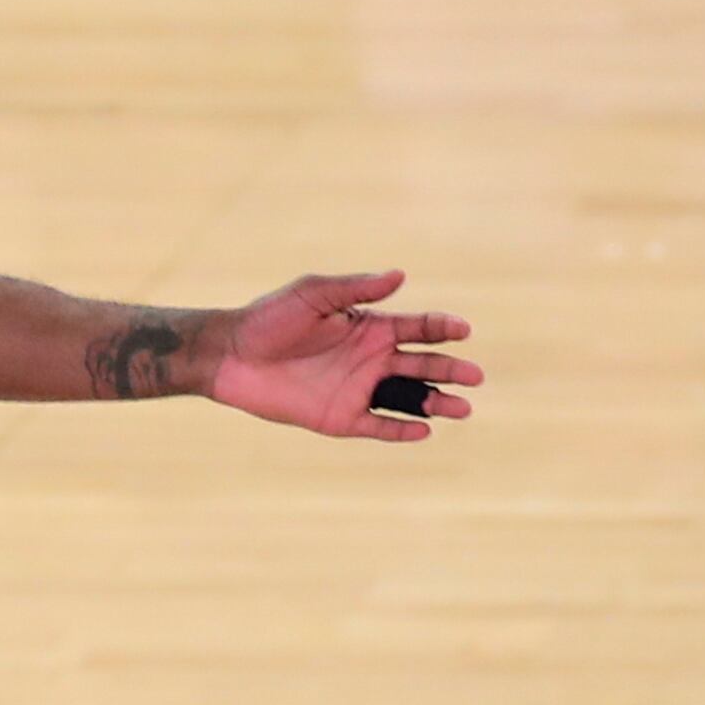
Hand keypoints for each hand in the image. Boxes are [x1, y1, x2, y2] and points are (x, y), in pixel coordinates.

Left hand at [208, 270, 482, 443]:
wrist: (230, 355)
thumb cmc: (269, 319)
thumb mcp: (313, 295)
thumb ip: (355, 289)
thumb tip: (399, 274)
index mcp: (370, 326)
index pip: (418, 327)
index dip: (442, 328)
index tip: (463, 330)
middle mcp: (371, 359)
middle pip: (422, 365)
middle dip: (450, 369)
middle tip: (475, 376)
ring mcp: (358, 389)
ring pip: (409, 398)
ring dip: (436, 401)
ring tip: (463, 408)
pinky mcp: (340, 417)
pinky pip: (378, 425)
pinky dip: (401, 430)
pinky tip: (424, 430)